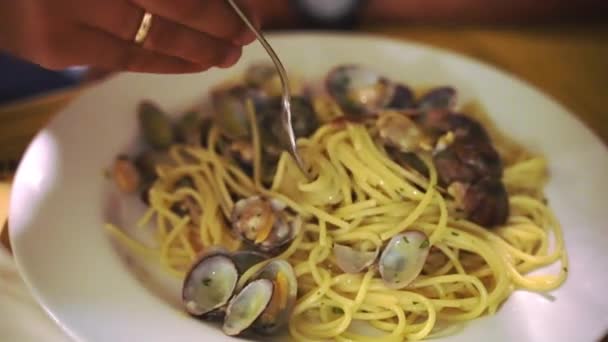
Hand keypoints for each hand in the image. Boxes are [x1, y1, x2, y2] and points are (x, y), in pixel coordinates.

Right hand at [0, 0, 259, 72]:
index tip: (246, 8)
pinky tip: (196, 63)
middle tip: (247, 32)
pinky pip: (126, 59)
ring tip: (229, 53)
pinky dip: (167, 62)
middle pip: (170, 2)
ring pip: (152, 35)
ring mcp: (65, 12)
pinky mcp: (56, 47)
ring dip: (200, 47)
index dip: (215, 1)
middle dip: (217, 20)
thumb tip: (212, 1)